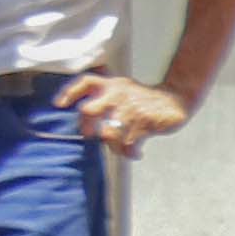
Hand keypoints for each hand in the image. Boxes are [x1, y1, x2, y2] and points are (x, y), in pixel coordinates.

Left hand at [71, 70, 195, 157]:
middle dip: (86, 127)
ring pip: (109, 133)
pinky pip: (129, 143)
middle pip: (88, 110)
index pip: (85, 82)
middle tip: (91, 135)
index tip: (59, 104)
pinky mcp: (145, 121)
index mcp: (110, 85)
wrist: (176, 97)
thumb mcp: (121, 89)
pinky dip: (129, 153)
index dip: (70, 92)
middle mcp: (117, 94)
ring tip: (121, 148)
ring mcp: (130, 108)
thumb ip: (103, 98)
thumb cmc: (142, 98)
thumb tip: (85, 125)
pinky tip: (134, 153)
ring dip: (112, 146)